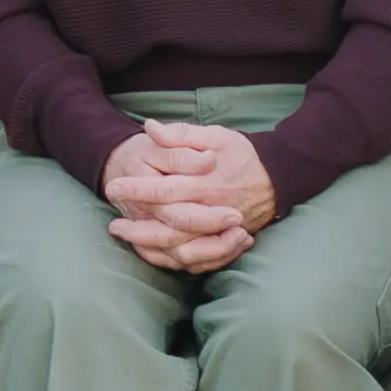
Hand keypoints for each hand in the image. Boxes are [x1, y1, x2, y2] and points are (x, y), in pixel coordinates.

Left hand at [104, 119, 273, 276]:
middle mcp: (213, 211)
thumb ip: (181, 134)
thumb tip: (149, 127)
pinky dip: (172, 261)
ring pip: (182, 251)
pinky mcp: (225, 244)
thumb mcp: (215, 135)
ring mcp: (220, 232)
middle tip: (113, 224)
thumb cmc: (242, 154)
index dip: (138, 189)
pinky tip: (151, 252)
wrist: (278, 177)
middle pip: (170, 229)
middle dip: (138, 229)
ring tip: (126, 239)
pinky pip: (196, 262)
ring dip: (150, 248)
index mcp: (207, 183)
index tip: (113, 188)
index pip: (166, 189)